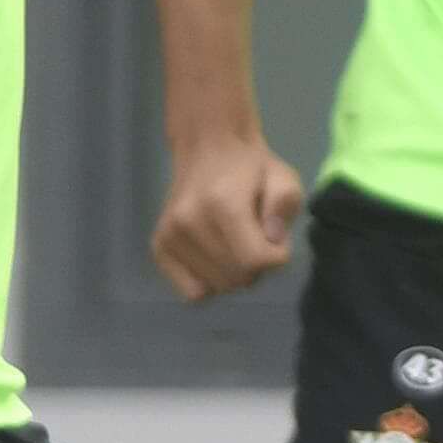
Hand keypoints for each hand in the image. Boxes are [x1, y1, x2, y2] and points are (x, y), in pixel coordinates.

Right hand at [152, 131, 306, 299]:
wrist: (207, 150)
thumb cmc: (251, 168)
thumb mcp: (283, 179)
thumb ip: (284, 207)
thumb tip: (272, 241)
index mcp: (222, 204)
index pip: (256, 260)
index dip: (277, 256)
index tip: (276, 238)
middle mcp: (189, 222)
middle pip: (238, 277)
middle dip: (256, 266)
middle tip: (254, 237)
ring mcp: (169, 236)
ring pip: (217, 287)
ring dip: (234, 273)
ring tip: (234, 242)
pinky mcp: (159, 247)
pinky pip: (193, 292)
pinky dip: (210, 281)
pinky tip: (215, 256)